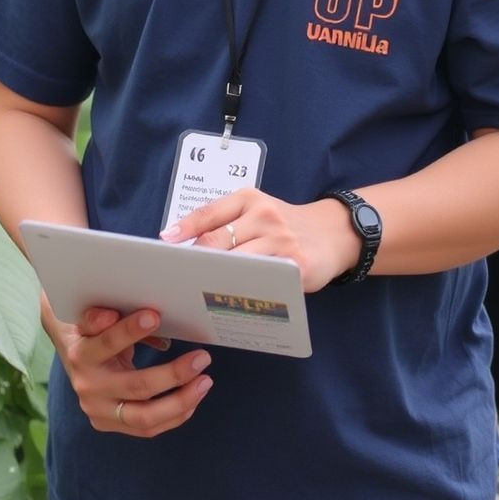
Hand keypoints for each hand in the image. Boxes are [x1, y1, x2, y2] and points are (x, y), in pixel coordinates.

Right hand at [40, 293, 212, 436]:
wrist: (69, 351)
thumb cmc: (90, 328)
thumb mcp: (90, 314)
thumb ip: (106, 315)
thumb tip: (135, 316)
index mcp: (81, 354)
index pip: (107, 342)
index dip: (129, 330)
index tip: (154, 315)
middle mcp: (88, 386)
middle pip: (136, 386)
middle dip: (173, 374)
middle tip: (202, 358)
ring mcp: (98, 410)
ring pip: (144, 417)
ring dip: (180, 401)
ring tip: (205, 382)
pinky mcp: (109, 424)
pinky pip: (147, 428)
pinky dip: (174, 415)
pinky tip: (193, 399)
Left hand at [160, 188, 358, 292]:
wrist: (332, 233)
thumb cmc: (283, 226)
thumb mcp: (256, 212)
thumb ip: (226, 223)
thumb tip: (185, 245)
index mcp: (249, 198)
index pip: (210, 212)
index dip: (185, 227)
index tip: (165, 241)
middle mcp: (264, 215)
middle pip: (219, 241)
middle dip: (195, 261)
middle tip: (175, 278)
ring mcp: (280, 240)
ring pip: (237, 263)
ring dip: (214, 279)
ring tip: (195, 292)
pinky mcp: (295, 264)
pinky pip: (262, 281)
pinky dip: (243, 291)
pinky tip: (230, 301)